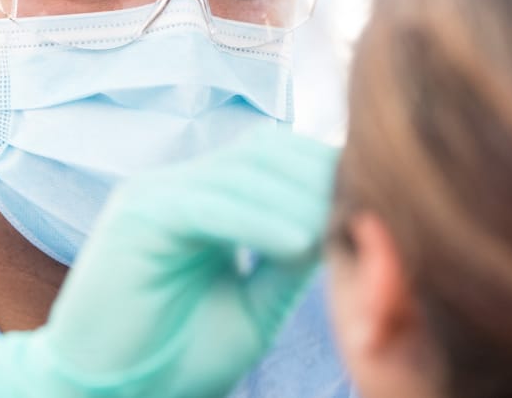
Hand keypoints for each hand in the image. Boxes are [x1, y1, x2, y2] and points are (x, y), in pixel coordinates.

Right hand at [0, 128, 337, 397]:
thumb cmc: (175, 358)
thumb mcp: (251, 307)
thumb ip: (289, 264)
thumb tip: (341, 222)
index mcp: (205, 197)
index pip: (272, 158)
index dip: (319, 171)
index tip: (371, 194)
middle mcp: (180, 184)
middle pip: (263, 153)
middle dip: (316, 175)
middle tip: (365, 203)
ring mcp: (157, 193)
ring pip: (242, 173)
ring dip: (297, 197)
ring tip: (340, 225)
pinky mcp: (140, 217)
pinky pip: (210, 205)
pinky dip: (259, 220)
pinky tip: (300, 240)